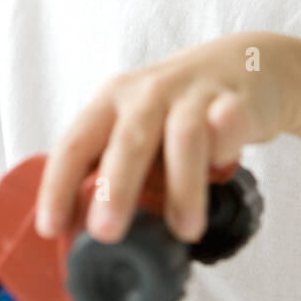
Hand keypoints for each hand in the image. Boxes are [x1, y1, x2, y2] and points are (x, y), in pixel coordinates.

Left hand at [35, 31, 296, 243]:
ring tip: (184, 231)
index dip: (58, 185)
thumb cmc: (182, 108)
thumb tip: (92, 237)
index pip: (75, 143)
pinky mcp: (236, 100)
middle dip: (114, 189)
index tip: (50, 228)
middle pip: (127, 141)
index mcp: (112, 102)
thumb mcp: (140, 128)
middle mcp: (147, 94)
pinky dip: (224, 145)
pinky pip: (228, 123)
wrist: (250, 62)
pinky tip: (223, 166)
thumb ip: (120, 170)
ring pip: (182, 138)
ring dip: (182, 188)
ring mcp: (193, 94)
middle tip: (106, 234)